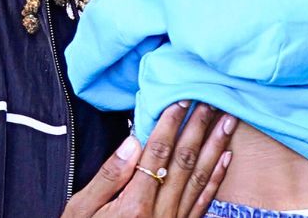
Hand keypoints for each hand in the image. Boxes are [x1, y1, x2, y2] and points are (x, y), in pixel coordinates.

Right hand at [62, 101, 236, 217]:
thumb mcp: (81, 211)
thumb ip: (108, 176)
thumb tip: (133, 142)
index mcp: (134, 205)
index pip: (158, 153)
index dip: (171, 124)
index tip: (182, 100)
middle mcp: (159, 213)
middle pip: (183, 161)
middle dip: (198, 128)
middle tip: (211, 101)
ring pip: (199, 177)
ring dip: (215, 147)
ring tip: (227, 121)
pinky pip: (204, 202)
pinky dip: (217, 178)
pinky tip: (227, 158)